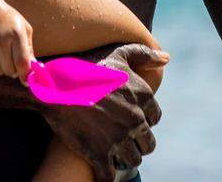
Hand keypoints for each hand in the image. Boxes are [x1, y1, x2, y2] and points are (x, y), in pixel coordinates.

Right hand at [0, 0, 34, 82]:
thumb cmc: (7, 19)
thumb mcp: (23, 28)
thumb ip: (29, 50)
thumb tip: (32, 72)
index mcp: (15, 34)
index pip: (22, 62)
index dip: (25, 75)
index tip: (26, 81)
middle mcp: (0, 41)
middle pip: (10, 71)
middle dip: (13, 68)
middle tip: (10, 56)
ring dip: (1, 67)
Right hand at [40, 43, 168, 181]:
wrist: (54, 86)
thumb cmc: (85, 66)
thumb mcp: (118, 53)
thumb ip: (145, 54)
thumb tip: (167, 58)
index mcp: (144, 96)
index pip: (155, 118)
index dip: (143, 119)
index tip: (129, 119)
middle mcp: (136, 119)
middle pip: (147, 143)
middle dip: (136, 142)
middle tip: (121, 139)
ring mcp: (119, 138)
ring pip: (133, 160)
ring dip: (123, 158)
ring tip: (112, 153)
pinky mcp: (100, 154)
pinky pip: (110, 176)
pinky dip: (106, 176)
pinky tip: (100, 170)